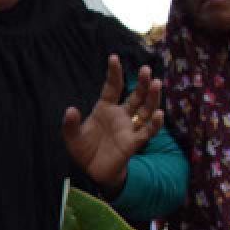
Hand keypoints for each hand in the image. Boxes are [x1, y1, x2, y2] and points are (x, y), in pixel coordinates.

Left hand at [62, 55, 162, 194]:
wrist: (90, 171)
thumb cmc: (82, 150)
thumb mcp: (72, 136)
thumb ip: (71, 124)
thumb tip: (70, 110)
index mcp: (105, 108)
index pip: (112, 87)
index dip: (114, 73)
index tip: (113, 57)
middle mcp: (120, 115)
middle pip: (135, 95)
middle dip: (142, 82)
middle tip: (146, 69)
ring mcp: (128, 127)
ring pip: (146, 109)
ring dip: (152, 97)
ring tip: (156, 83)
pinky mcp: (133, 142)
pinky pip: (147, 131)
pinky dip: (154, 124)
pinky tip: (159, 114)